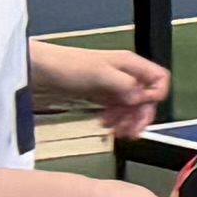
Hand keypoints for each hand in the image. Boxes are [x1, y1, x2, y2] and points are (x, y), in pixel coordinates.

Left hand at [35, 42, 168, 133]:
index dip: (155, 96)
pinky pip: (117, 111)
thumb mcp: (99, 74)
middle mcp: (124, 75)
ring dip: (128, 121)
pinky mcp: (100, 97)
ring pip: (132, 107)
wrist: (38, 71)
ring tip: (117, 132)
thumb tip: (141, 99)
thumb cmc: (67, 67)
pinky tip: (106, 126)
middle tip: (129, 131)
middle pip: (146, 97)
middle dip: (140, 115)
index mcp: (130, 64)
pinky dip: (116, 121)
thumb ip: (125, 85)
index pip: (158, 79)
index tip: (141, 110)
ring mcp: (112, 86)